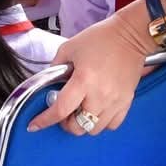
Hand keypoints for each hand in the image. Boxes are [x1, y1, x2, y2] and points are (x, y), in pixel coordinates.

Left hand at [27, 7, 165, 133]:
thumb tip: (49, 84)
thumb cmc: (101, 38)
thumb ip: (55, 68)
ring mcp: (115, 101)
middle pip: (78, 127)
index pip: (60, 110)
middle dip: (65, 123)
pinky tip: (97, 110)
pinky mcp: (126, 101)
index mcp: (83, 80)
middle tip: (64, 112)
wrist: (131, 35)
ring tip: (81, 110)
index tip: (35, 125)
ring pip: (94, 129)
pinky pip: (112, 125)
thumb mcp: (69, 48)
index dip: (44, 120)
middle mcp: (100, 95)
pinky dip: (101, 122)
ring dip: (83, 124)